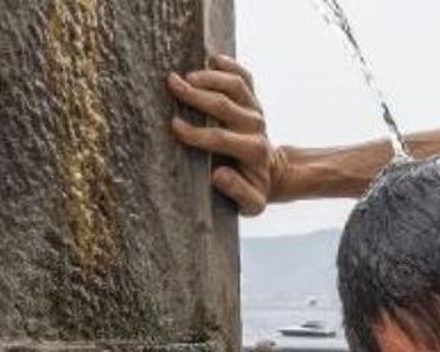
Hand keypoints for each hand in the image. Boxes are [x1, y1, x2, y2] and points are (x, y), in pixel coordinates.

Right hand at [167, 55, 287, 215]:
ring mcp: (255, 110)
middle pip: (225, 105)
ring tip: (184, 75)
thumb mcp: (250, 204)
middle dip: (196, 95)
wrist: (268, 176)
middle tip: (171, 85)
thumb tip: (218, 174)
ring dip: (209, 77)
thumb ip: (238, 193)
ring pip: (235, 85)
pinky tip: (210, 59)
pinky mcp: (252, 100)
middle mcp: (256, 127)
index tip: (174, 126)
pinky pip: (244, 77)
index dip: (197, 133)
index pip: (221, 138)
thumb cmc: (252, 190)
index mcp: (254, 152)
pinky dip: (229, 65)